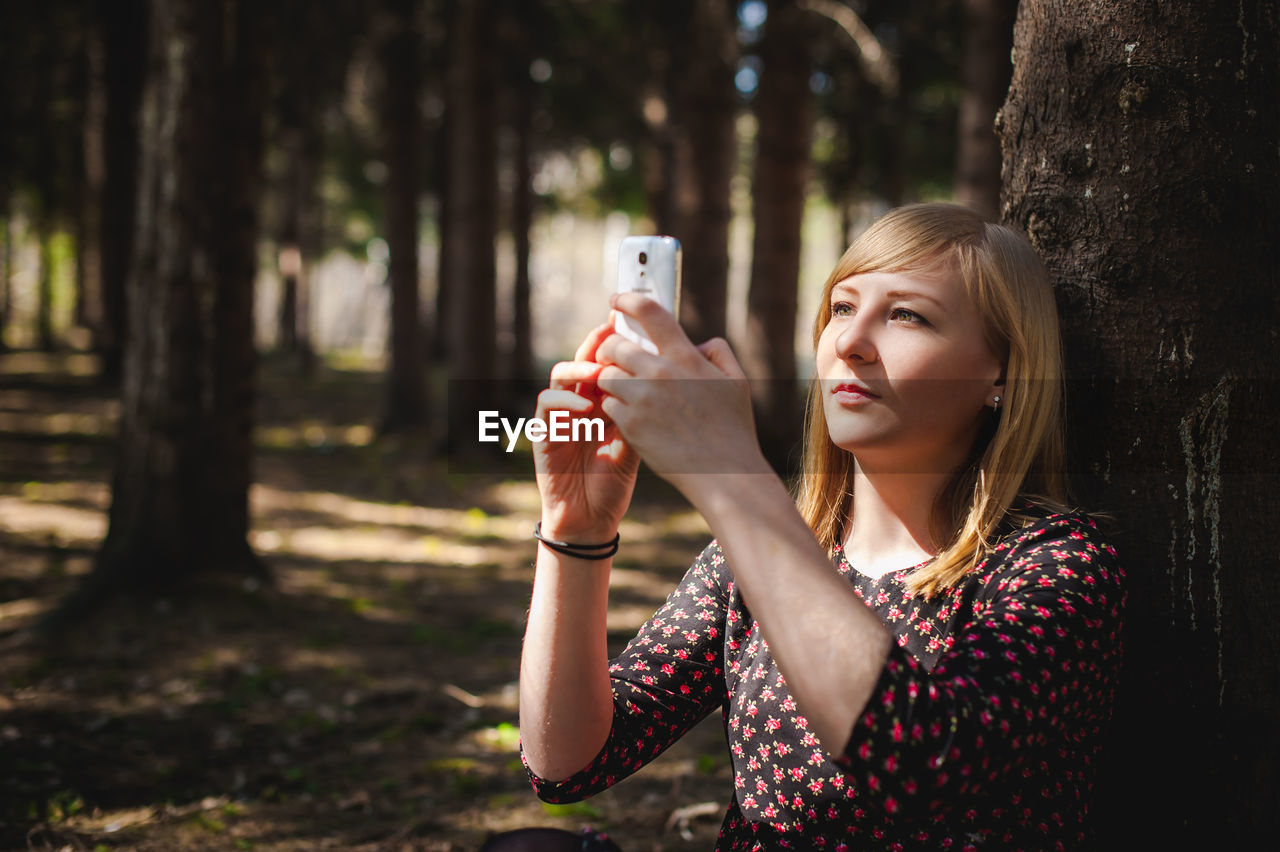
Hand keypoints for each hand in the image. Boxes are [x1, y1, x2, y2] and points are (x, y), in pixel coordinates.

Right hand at [532, 316, 640, 540]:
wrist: (590, 520)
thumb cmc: (613, 483)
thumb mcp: (635, 443)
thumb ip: (642, 413)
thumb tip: (668, 382)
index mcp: (603, 401)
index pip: (608, 363)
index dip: (618, 343)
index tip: (634, 325)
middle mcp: (580, 402)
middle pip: (584, 360)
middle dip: (597, 343)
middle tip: (612, 331)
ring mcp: (560, 415)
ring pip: (562, 374)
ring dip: (580, 368)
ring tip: (599, 370)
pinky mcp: (544, 432)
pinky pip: (547, 404)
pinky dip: (565, 398)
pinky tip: (586, 404)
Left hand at [594, 292, 771, 499]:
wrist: (724, 473)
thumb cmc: (734, 429)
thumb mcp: (737, 382)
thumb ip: (717, 352)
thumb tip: (698, 341)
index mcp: (685, 356)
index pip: (649, 312)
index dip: (627, 300)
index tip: (616, 299)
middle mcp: (659, 372)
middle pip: (614, 345)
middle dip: (610, 349)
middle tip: (615, 359)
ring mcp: (642, 399)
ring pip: (607, 376)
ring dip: (612, 382)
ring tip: (627, 393)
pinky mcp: (630, 425)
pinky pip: (609, 405)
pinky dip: (615, 408)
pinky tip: (631, 417)